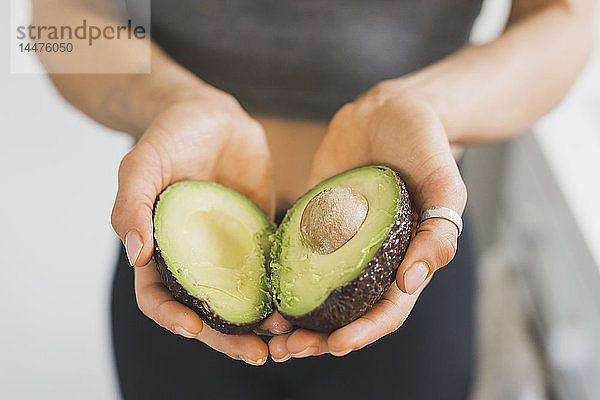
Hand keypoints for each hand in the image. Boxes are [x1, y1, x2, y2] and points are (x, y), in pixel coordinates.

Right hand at [111, 93, 290, 365]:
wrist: (212, 114)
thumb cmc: (170, 136)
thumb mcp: (142, 164)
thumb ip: (132, 205)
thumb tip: (134, 254)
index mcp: (160, 249)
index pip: (158, 296)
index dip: (170, 317)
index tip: (192, 329)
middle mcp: (196, 257)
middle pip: (208, 310)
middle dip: (227, 337)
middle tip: (255, 354)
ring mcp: (230, 248)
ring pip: (244, 297)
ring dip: (262, 321)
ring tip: (286, 337)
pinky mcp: (260, 234)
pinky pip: (272, 267)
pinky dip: (284, 288)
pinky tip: (303, 299)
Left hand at [268, 81, 466, 360]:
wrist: (390, 109)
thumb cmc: (425, 144)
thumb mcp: (445, 183)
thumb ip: (439, 231)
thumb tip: (412, 283)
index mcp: (404, 259)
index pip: (386, 310)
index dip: (364, 333)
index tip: (335, 345)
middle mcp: (369, 258)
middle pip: (345, 313)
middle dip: (318, 337)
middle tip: (287, 350)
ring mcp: (339, 242)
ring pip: (315, 292)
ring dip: (293, 317)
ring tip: (266, 331)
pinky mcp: (313, 220)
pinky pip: (293, 253)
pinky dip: (278, 276)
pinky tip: (258, 286)